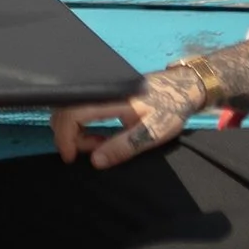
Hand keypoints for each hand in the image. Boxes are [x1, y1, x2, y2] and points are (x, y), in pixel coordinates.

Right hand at [53, 66, 197, 169]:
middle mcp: (101, 91)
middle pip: (65, 111)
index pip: (72, 114)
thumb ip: (122, 147)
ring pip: (71, 109)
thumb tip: (95, 162)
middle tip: (92, 152)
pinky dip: (81, 124)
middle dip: (69, 136)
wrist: (183, 87)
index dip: (65, 137)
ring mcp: (101, 89)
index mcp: (110, 99)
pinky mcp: (103, 91)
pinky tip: (100, 134)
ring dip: (75, 131)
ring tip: (99, 144)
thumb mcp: (150, 134)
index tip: (71, 157)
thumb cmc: (170, 109)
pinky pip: (81, 107)